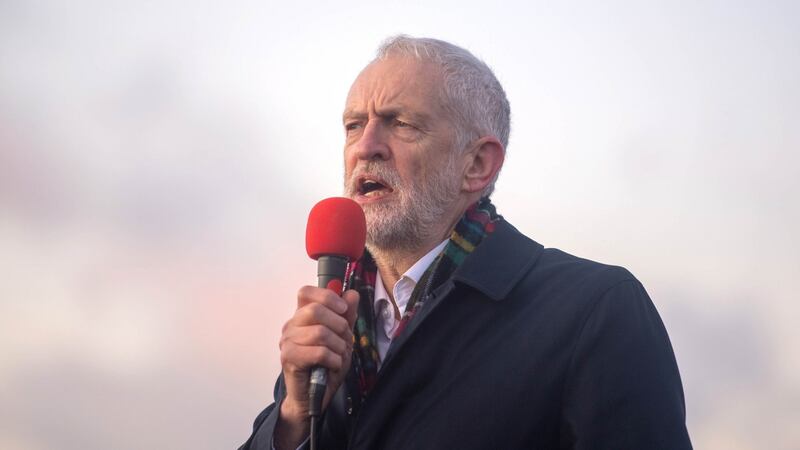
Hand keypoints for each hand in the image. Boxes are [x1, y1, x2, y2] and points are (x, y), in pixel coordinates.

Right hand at [274, 286, 358, 449]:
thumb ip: (347, 316)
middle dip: (339, 325)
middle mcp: (291, 325)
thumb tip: (351, 293)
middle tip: (345, 340)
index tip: (343, 309)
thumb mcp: (342, 338)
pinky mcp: (289, 358)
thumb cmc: (325, 366)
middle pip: (315, 309)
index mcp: (302, 316)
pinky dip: (333, 359)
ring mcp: (287, 341)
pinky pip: (318, 352)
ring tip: (339, 356)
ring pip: (320, 332)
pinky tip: (333, 365)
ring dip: (338, 346)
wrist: (313, 397)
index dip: (327, 296)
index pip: (306, 292)